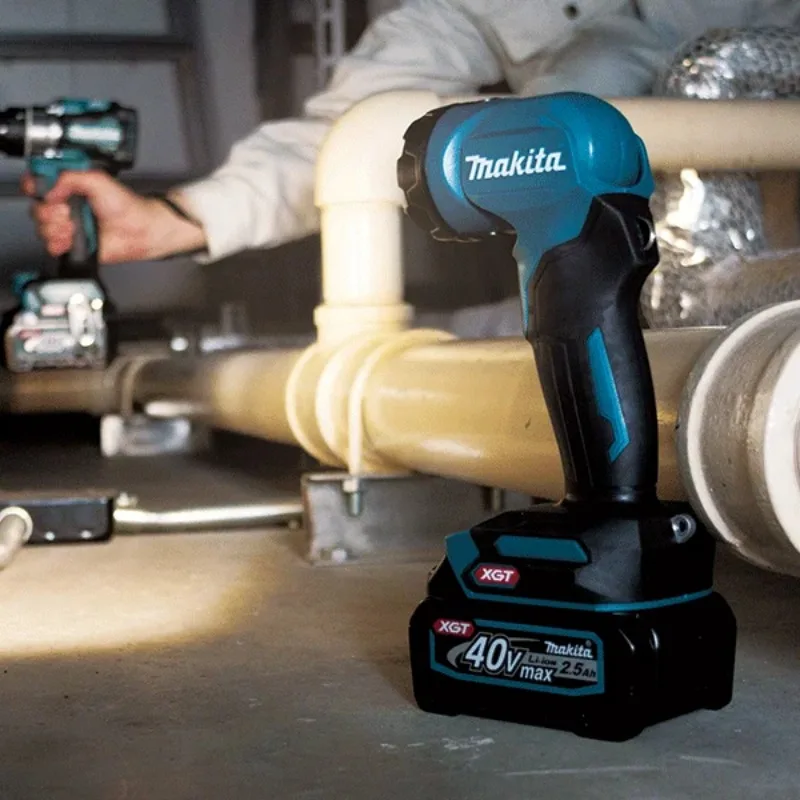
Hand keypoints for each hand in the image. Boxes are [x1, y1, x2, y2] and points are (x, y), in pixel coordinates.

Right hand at [22, 170, 206, 263]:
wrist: (139, 229)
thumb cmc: (126, 206)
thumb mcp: (97, 179)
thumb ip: (70, 177)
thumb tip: (50, 189)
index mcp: (67, 187)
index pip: (36, 184)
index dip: (33, 187)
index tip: (43, 191)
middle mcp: (65, 206)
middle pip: (36, 209)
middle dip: (49, 212)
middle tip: (68, 211)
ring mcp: (67, 226)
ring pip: (41, 228)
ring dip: (56, 228)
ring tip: (74, 226)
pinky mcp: (71, 244)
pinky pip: (51, 246)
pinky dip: (58, 243)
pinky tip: (71, 238)